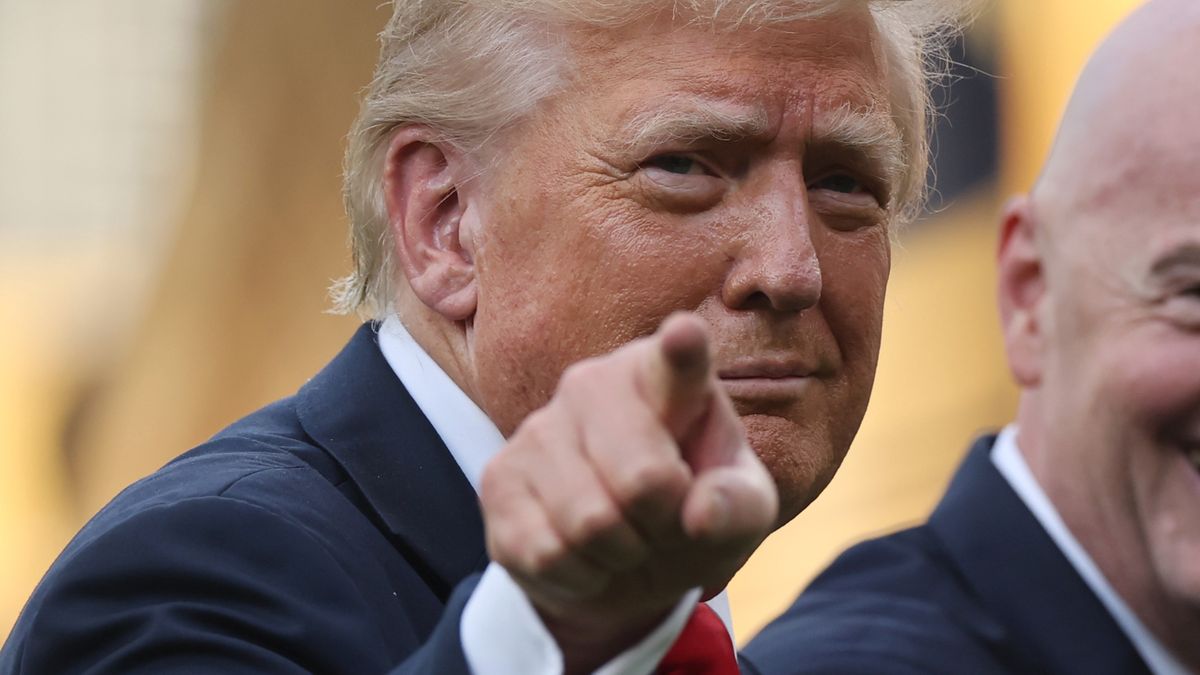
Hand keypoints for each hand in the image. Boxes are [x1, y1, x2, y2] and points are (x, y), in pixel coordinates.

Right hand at [480, 312, 777, 671]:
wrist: (623, 558)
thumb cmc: (690, 511)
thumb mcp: (740, 511)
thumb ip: (738, 506)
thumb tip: (700, 513)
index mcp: (666, 377)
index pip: (678, 359)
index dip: (682, 348)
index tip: (685, 334)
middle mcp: (592, 384)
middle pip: (643, 480)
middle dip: (662, 524)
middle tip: (662, 520)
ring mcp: (537, 428)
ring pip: (589, 524)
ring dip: (619, 555)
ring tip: (623, 536)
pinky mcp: (498, 478)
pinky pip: (546, 553)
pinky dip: (579, 576)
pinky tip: (583, 554)